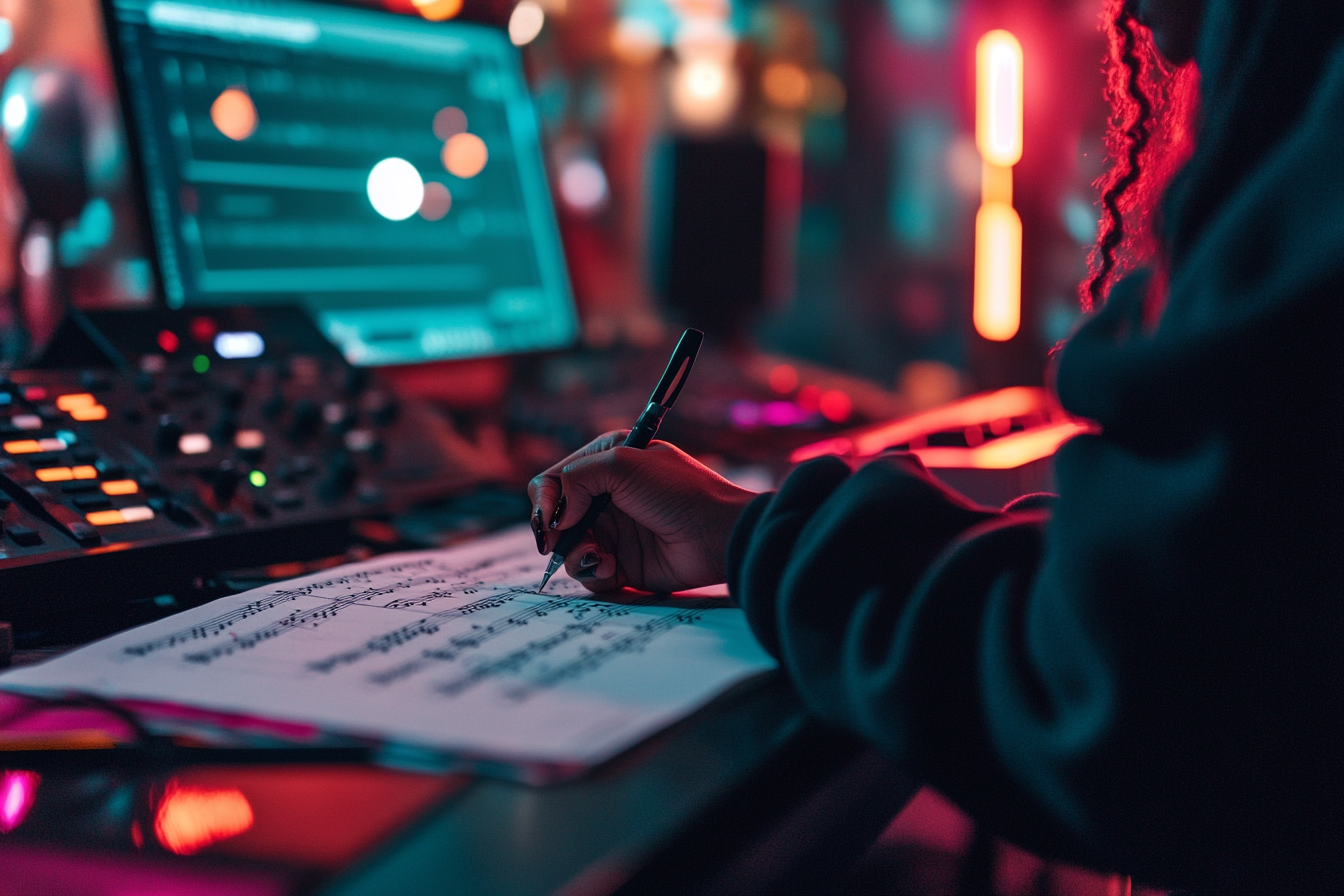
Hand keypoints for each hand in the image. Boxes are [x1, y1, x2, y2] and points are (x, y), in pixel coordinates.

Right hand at [528, 432, 757, 592]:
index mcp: (605, 462)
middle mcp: (606, 496)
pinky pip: (590, 573)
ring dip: (577, 555)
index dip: (545, 500)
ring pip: (569, 549)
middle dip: (556, 533)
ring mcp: (615, 531)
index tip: (551, 521)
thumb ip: (575, 480)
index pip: (553, 479)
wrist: (717, 534)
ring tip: (600, 557)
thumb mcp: (621, 465)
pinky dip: (595, 573)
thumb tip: (556, 518)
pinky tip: (614, 569)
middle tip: (560, 544)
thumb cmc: (676, 492)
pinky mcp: (623, 564)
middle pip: (555, 518)